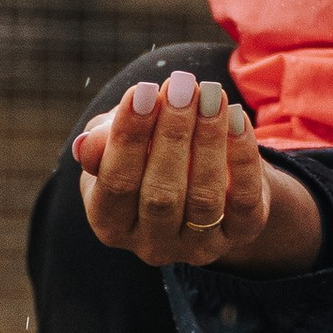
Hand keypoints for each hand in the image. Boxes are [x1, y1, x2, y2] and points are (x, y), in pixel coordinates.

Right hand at [74, 69, 321, 271]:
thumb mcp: (114, 146)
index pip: (117, 183)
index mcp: (111, 224)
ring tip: (212, 96)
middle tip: (182, 86)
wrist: (201, 179)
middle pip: (161, 193)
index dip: (129, 137)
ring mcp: (197, 247)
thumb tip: (88, 145)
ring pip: (204, 197)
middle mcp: (151, 245)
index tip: (143, 90)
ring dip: (208, 141)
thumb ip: (100, 144)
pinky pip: (244, 200)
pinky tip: (236, 118)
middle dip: (172, 134)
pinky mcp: (240, 235)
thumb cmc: (145, 156)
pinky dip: (242, 157)